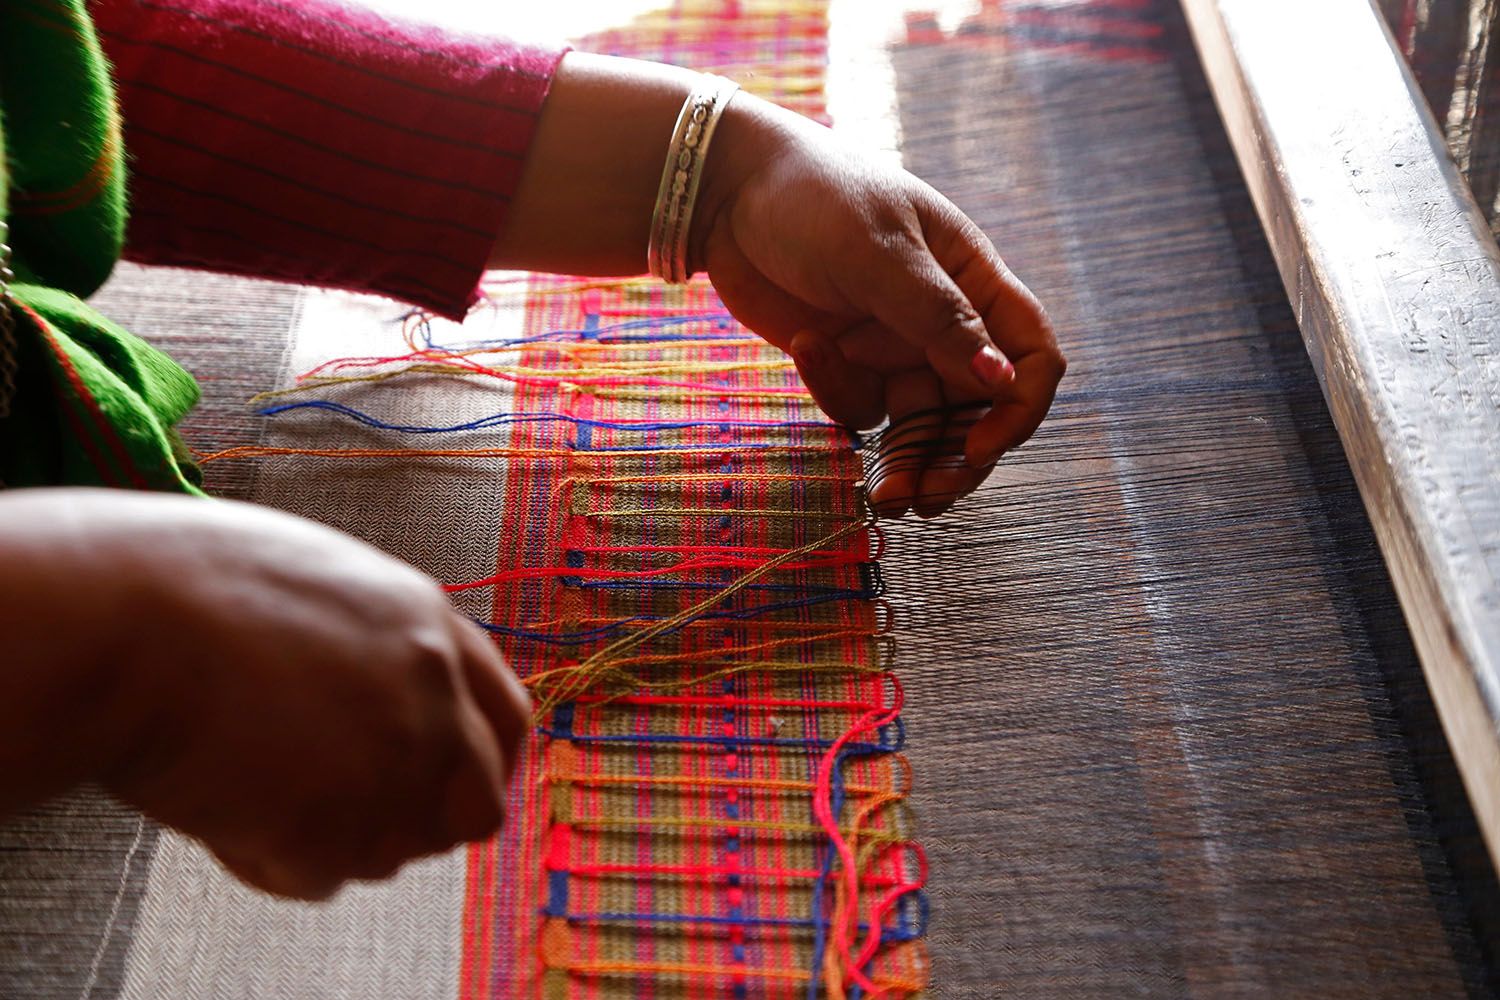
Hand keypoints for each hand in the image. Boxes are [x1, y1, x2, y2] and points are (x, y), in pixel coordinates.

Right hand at [2, 490, 528, 899]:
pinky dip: (270, 858)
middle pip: (475, 807)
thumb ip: (379, 647)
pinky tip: (219, 802)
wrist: (122, 620)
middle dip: (420, 822)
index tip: (446, 787)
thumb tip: (386, 700)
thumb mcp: (319, 585)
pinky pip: (317, 877)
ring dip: (334, 838)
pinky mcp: (334, 827)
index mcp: (430, 629)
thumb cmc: (187, 587)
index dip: (481, 766)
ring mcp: (391, 766)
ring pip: (393, 851)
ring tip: (251, 783)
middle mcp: (433, 699)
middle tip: (348, 815)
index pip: (507, 722)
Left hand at [697, 101, 1064, 516]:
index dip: (1017, 408)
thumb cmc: (814, 195)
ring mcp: (895, 343)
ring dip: (908, 462)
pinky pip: (861, 407)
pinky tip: (807, 347)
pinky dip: (838, 395)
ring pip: (921, 425)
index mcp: (974, 279)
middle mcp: (944, 319)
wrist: (726, 189)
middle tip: (926, 499)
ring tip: (886, 497)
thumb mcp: (878, 252)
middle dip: (957, 460)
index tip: (978, 448)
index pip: (1030, 356)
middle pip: (978, 409)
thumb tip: (1002, 380)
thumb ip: (938, 319)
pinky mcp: (848, 360)